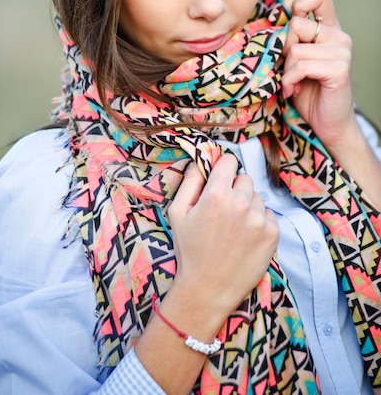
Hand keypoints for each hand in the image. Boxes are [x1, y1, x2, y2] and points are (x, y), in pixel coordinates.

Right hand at [167, 154, 278, 330]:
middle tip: (223, 210)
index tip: (219, 179)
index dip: (223, 168)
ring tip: (234, 227)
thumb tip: (200, 161)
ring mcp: (259, 219)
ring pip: (257, 197)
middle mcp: (241, 203)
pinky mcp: (272, 234)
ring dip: (248, 206)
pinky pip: (269, 215)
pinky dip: (259, 222)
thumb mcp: (177, 212)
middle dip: (235, 189)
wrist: (208, 289)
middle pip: (244, 178)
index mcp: (217, 194)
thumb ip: (189, 181)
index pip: (229, 160)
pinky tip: (245, 237)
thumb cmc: (189, 250)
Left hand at [282, 0, 355, 148]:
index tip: (291, 34)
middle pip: (296, 24)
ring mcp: (342, 52)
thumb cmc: (307, 91)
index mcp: (330, 29)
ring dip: (286, 70)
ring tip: (293, 82)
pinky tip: (294, 89)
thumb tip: (276, 17)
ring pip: (295, 49)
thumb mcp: (295, 59)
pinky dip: (290, 80)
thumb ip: (292, 38)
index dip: (300, 5)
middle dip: (284, 50)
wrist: (326, 123)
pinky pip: (300, 66)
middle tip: (290, 69)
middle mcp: (339, 37)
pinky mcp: (339, 69)